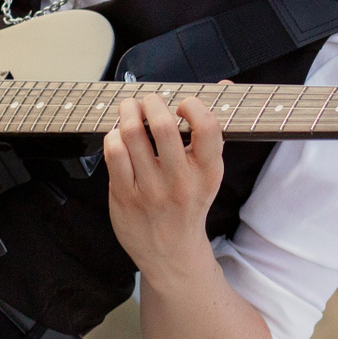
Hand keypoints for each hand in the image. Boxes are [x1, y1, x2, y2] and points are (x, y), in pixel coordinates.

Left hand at [101, 93, 224, 275]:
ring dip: (128, 112)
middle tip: (149, 101)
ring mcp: (149, 191)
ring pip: (131, 135)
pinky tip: (119, 135)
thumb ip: (211, 130)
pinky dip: (114, 135)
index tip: (184, 106)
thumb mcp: (209, 172)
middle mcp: (180, 182)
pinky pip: (114, 153)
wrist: (171, 253)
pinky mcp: (124, 196)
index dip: (193, 106)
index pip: (207, 128)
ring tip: (130, 109)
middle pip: (162, 127)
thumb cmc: (190, 203)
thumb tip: (223, 85)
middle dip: (151, 102)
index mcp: (207, 173)